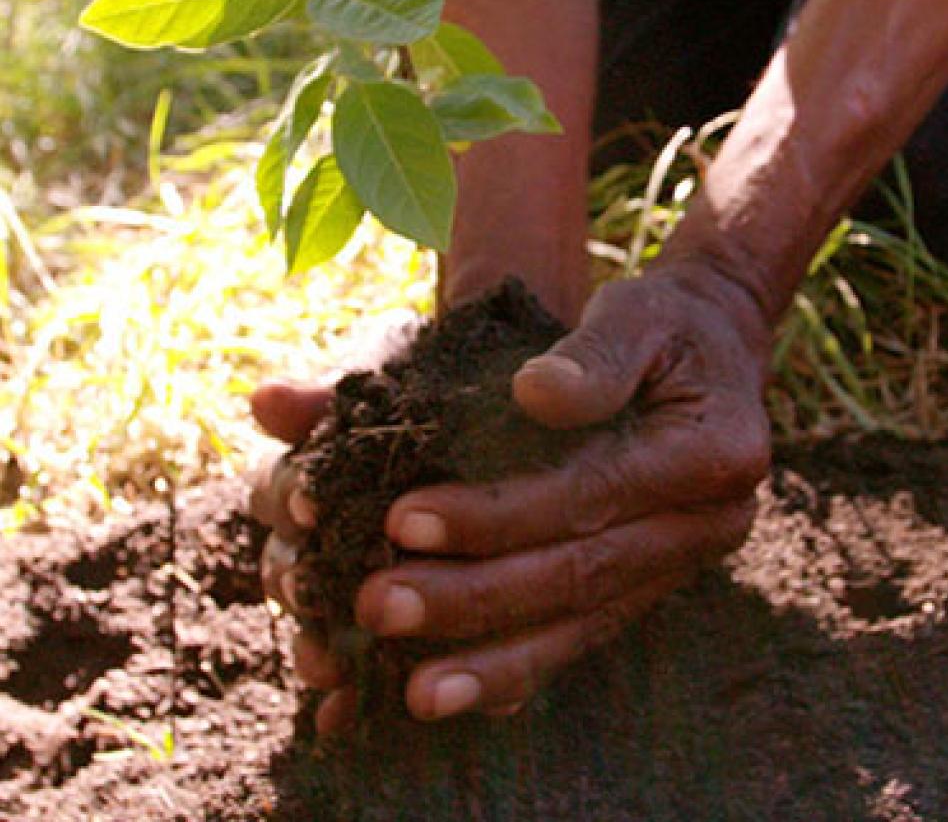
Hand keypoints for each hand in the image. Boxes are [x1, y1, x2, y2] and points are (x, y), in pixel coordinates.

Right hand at [248, 309, 422, 728]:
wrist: (530, 409)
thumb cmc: (462, 392)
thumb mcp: (415, 383)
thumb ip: (341, 398)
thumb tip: (262, 400)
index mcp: (328, 468)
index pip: (283, 487)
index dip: (291, 494)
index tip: (310, 503)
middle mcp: (340, 528)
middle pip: (295, 563)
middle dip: (298, 583)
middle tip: (311, 596)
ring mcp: (377, 579)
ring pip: (333, 623)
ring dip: (323, 648)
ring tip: (331, 670)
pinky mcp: (423, 626)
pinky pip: (394, 666)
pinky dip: (376, 693)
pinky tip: (357, 719)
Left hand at [339, 262, 771, 725]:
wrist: (716, 347)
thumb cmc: (665, 323)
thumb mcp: (637, 315)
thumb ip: (595, 356)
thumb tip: (534, 393)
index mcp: (710, 452)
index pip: (589, 495)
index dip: (496, 513)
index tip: (404, 517)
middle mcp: (707, 522)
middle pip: (581, 574)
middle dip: (475, 598)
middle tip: (379, 606)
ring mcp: (682, 559)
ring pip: (585, 623)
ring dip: (495, 660)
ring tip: (416, 694)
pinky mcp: (652, 576)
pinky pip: (590, 629)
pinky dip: (528, 666)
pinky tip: (469, 696)